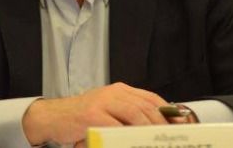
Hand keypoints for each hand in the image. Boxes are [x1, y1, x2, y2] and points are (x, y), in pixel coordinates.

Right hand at [21, 82, 168, 145]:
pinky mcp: (92, 114)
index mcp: (120, 91)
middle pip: (146, 106)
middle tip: (170, 136)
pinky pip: (115, 126)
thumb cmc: (81, 117)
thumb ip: (128, 116)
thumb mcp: (108, 111)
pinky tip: (132, 142)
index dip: (168, 112)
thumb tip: (153, 127)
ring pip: (135, 113)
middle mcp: (113, 93)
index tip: (179, 124)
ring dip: (148, 129)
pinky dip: (126, 136)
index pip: (151, 99)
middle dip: (161, 124)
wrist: (53, 117)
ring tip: (155, 140)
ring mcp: (102, 102)